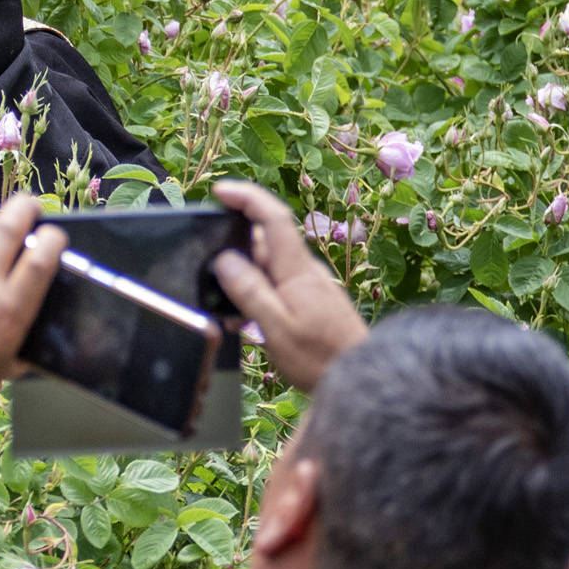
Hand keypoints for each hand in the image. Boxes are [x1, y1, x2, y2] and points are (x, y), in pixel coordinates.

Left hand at [0, 193, 64, 425]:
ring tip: (5, 228)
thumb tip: (34, 332)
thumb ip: (20, 342)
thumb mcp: (0, 368)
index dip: (52, 238)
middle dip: (26, 207)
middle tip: (31, 207)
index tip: (55, 236)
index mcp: (8, 311)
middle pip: (10, 225)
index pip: (40, 258)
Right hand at [208, 179, 368, 391]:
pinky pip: (278, 283)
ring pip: (269, 265)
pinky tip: (248, 319)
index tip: (220, 191)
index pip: (273, 218)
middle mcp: (305, 270)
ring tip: (228, 309)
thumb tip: (225, 259)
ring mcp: (310, 284)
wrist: (360, 376)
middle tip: (208, 272)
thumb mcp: (276, 328)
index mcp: (297, 270)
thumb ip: (250, 292)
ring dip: (244, 276)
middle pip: (266, 241)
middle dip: (234, 246)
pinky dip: (258, 291)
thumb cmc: (319, 358)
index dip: (247, 198)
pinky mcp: (311, 300)